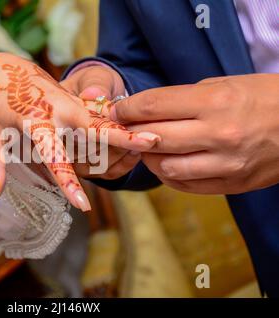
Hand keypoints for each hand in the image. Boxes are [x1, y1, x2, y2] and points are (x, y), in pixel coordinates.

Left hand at [0, 53, 158, 210]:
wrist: (2, 67)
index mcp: (34, 119)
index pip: (54, 155)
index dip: (68, 182)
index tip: (83, 206)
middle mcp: (57, 108)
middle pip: (94, 125)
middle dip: (122, 135)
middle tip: (152, 142)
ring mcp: (70, 101)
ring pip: (103, 118)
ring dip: (127, 130)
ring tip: (155, 141)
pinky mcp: (76, 99)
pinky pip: (100, 113)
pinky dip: (118, 124)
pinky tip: (139, 133)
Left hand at [110, 74, 278, 193]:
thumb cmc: (263, 97)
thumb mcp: (224, 85)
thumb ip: (182, 100)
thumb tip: (144, 111)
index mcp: (215, 102)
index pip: (153, 106)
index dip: (127, 109)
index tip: (116, 111)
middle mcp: (219, 134)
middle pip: (153, 139)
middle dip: (129, 133)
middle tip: (123, 129)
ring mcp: (226, 164)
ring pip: (165, 168)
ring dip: (148, 158)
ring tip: (146, 147)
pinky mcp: (232, 184)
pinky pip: (185, 185)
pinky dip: (168, 175)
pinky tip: (166, 163)